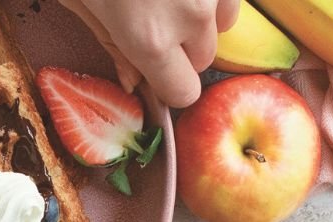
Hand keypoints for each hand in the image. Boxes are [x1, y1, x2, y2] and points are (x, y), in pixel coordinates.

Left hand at [59, 0, 238, 106]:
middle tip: (154, 23)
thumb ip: (109, 42)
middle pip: (203, 60)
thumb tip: (132, 81)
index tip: (153, 71)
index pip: (182, 93)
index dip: (167, 84)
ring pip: (222, 24)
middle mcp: (192, 17)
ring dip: (202, 18)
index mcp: (150, 38)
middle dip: (182, 51)